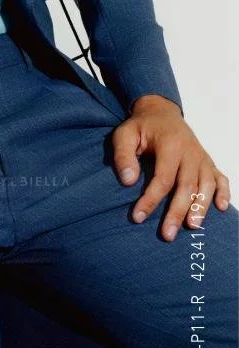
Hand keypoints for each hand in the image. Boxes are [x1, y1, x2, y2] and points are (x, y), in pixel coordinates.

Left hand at [111, 94, 230, 240]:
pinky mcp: (208, 161)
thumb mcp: (124, 134)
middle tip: (167, 235)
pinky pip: (220, 178)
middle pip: (187, 185)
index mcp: (170, 144)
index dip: (151, 199)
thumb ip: (123, 156)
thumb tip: (128, 182)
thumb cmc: (141, 127)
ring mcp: (201, 157)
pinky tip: (221, 208)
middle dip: (177, 212)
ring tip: (192, 227)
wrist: (161, 112)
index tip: (137, 217)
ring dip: (200, 207)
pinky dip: (224, 192)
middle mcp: (190, 151)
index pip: (163, 177)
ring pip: (206, 185)